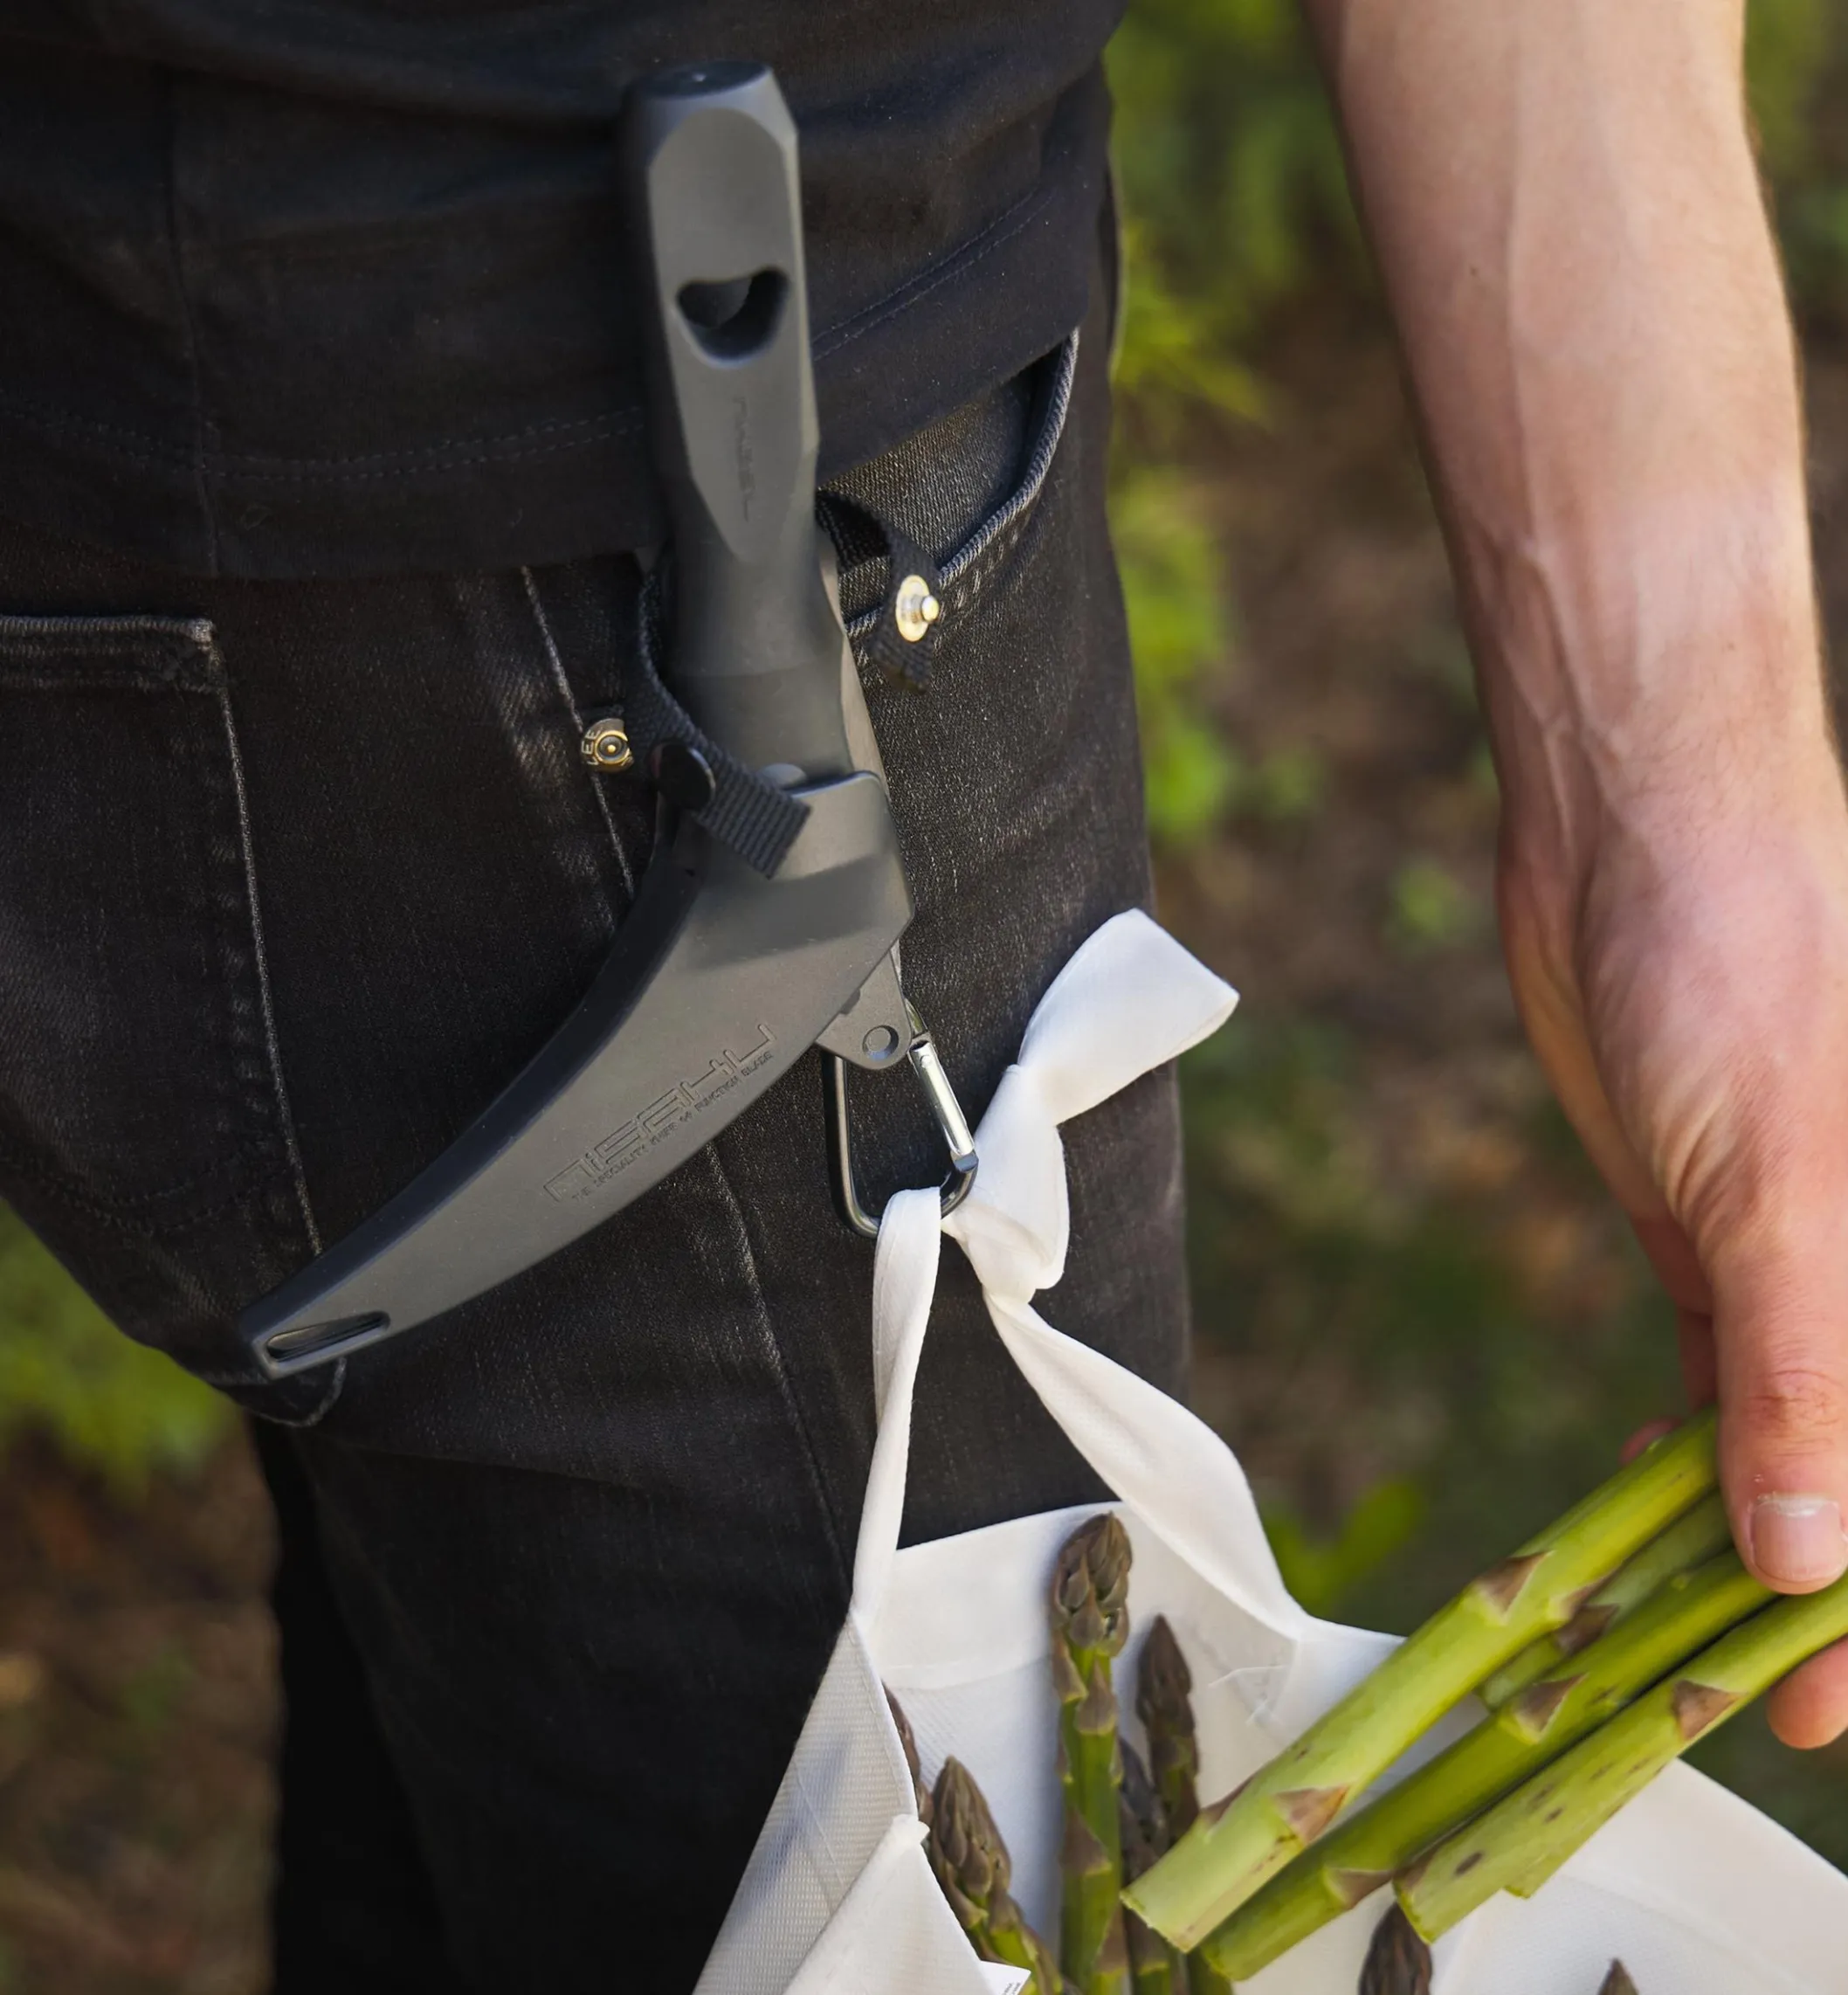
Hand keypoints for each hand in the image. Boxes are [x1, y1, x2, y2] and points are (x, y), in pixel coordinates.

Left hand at [1504, 769, 1847, 1747]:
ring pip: (1790, 1429)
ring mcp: (1799, 1253)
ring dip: (1739, 1527)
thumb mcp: (1786, 1185)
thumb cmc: (1745, 969)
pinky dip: (1693, 1442)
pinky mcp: (1712, 1224)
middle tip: (1730, 1694)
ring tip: (1673, 1629)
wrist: (1641, 835)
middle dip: (1810, 1584)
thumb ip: (1807, 1375)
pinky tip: (1654, 1508)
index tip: (1811, 1710)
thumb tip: (1807, 1562)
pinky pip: (1719, 1366)